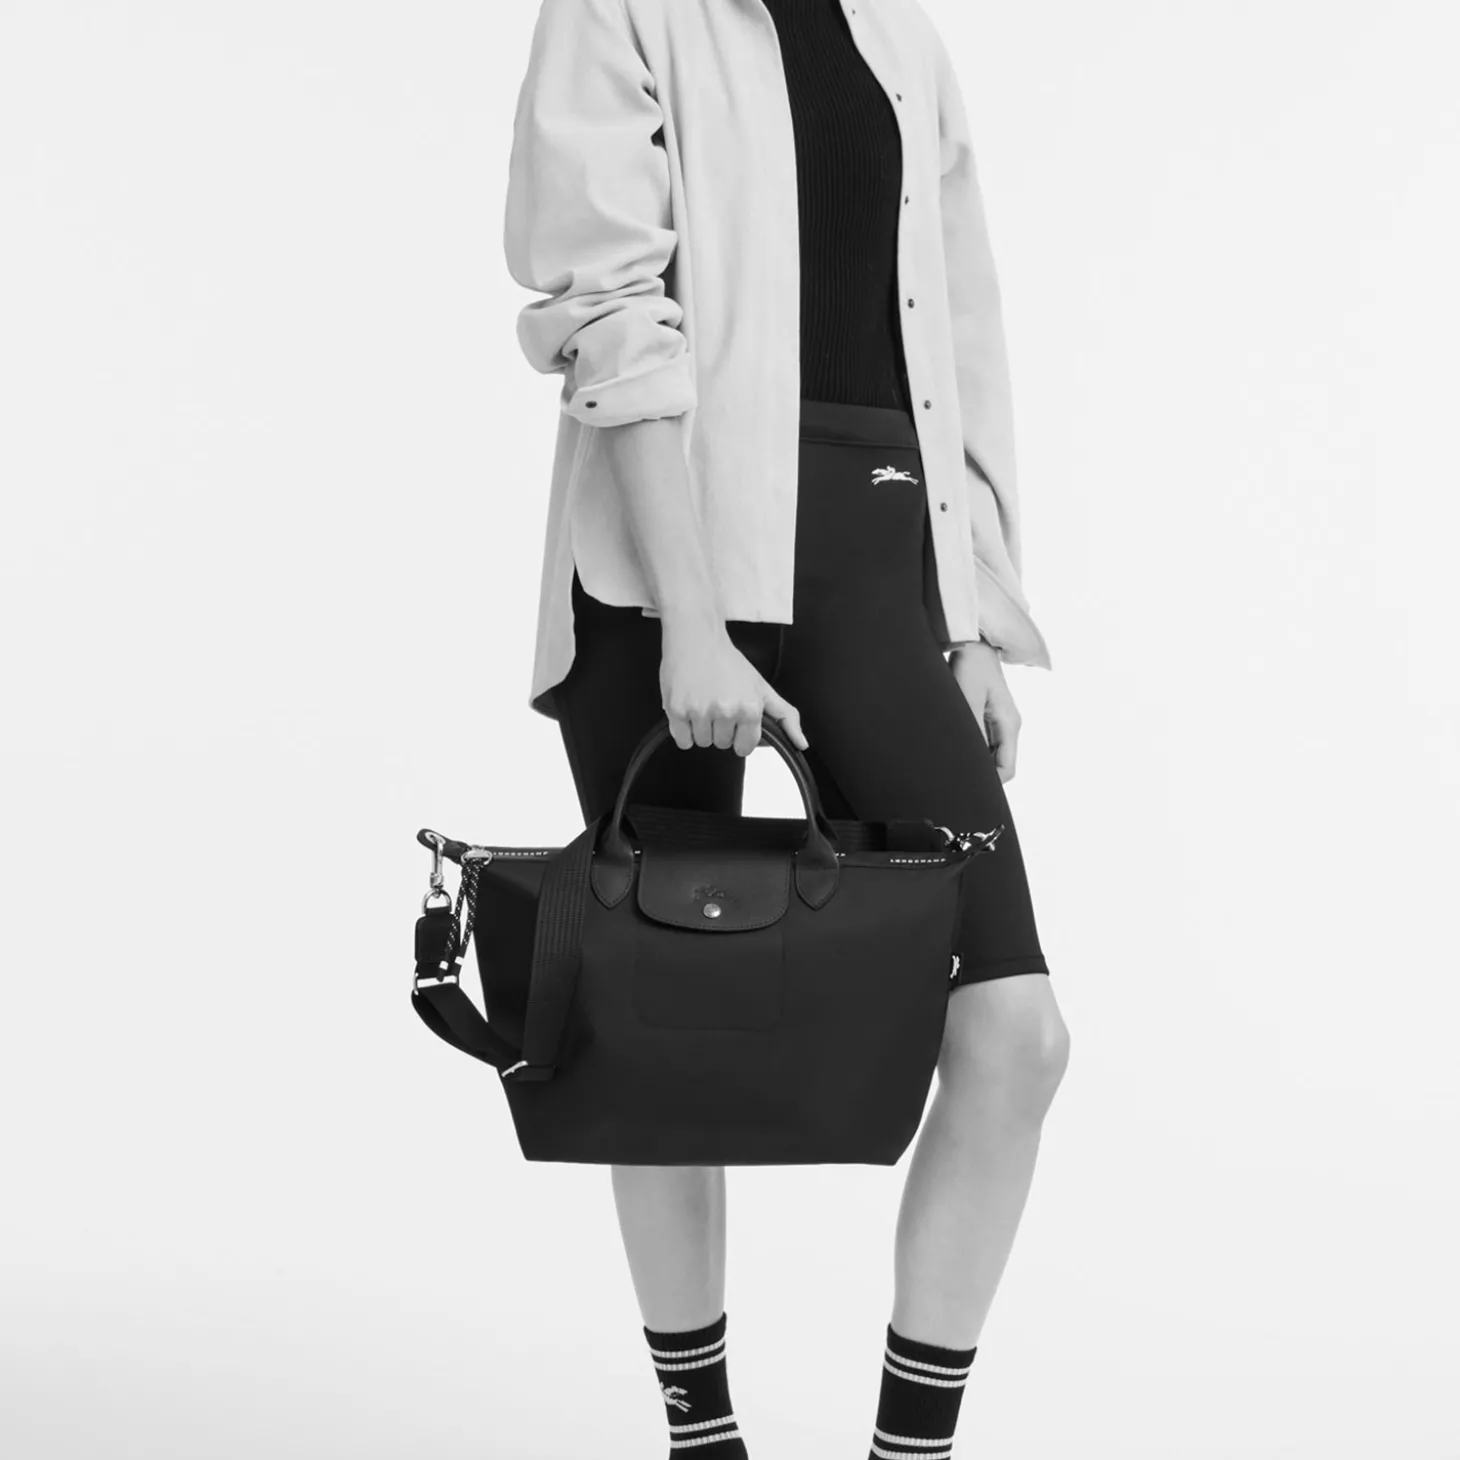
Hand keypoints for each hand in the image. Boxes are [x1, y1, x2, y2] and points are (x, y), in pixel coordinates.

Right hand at [659, 614, 808, 756]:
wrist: (696, 637)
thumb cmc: (728, 661)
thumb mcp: (762, 687)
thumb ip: (785, 716)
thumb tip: (802, 744)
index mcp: (749, 708)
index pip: (745, 747)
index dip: (739, 734)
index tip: (734, 717)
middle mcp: (726, 711)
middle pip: (722, 744)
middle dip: (719, 728)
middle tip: (716, 702)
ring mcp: (700, 712)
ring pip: (702, 742)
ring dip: (701, 728)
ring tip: (702, 701)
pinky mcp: (677, 710)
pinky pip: (682, 740)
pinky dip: (683, 729)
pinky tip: (689, 706)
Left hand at [950, 640, 1020, 782]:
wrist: (973, 642)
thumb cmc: (970, 667)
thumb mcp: (967, 700)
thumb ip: (971, 732)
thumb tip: (968, 762)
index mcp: (1009, 725)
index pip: (1007, 770)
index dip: (989, 783)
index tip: (964, 784)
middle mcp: (1009, 726)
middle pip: (1000, 765)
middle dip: (981, 773)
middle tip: (953, 775)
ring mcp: (1001, 721)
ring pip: (992, 754)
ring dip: (975, 759)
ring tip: (951, 758)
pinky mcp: (990, 716)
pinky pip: (985, 742)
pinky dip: (972, 747)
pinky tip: (954, 744)